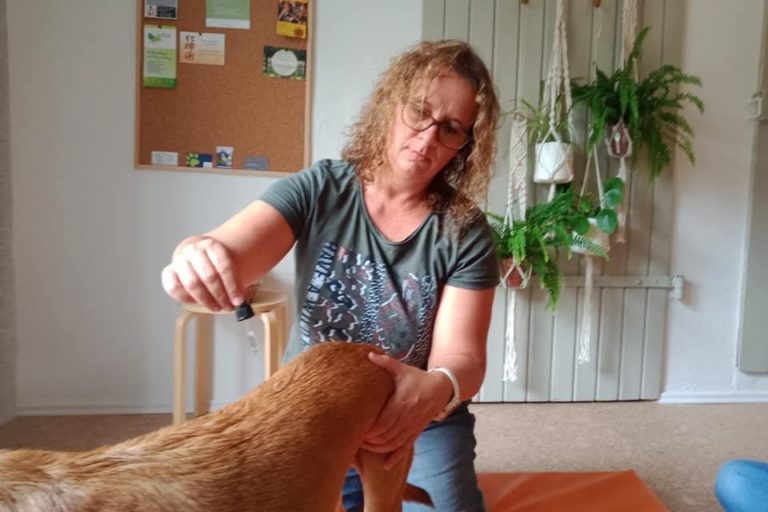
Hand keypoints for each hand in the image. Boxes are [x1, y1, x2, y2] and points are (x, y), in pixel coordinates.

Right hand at [160, 236, 243, 311]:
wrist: (197, 255)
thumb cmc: (215, 265)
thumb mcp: (227, 267)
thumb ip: (234, 282)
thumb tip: (240, 302)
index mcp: (211, 245)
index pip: (224, 266)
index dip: (233, 286)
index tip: (239, 300)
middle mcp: (194, 250)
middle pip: (209, 276)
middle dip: (221, 295)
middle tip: (229, 306)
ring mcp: (180, 260)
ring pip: (192, 283)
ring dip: (206, 300)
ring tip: (216, 307)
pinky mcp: (169, 272)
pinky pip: (174, 288)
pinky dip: (186, 299)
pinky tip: (197, 303)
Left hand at [362, 352, 452, 468]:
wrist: (440, 388)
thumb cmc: (417, 378)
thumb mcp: (402, 369)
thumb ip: (385, 363)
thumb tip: (368, 354)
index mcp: (401, 402)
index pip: (383, 422)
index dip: (370, 430)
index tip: (358, 429)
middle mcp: (407, 417)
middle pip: (386, 436)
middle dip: (371, 440)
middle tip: (356, 439)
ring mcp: (413, 426)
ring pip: (394, 444)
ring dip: (379, 449)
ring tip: (365, 448)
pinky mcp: (416, 432)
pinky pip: (405, 448)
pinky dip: (395, 458)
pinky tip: (385, 466)